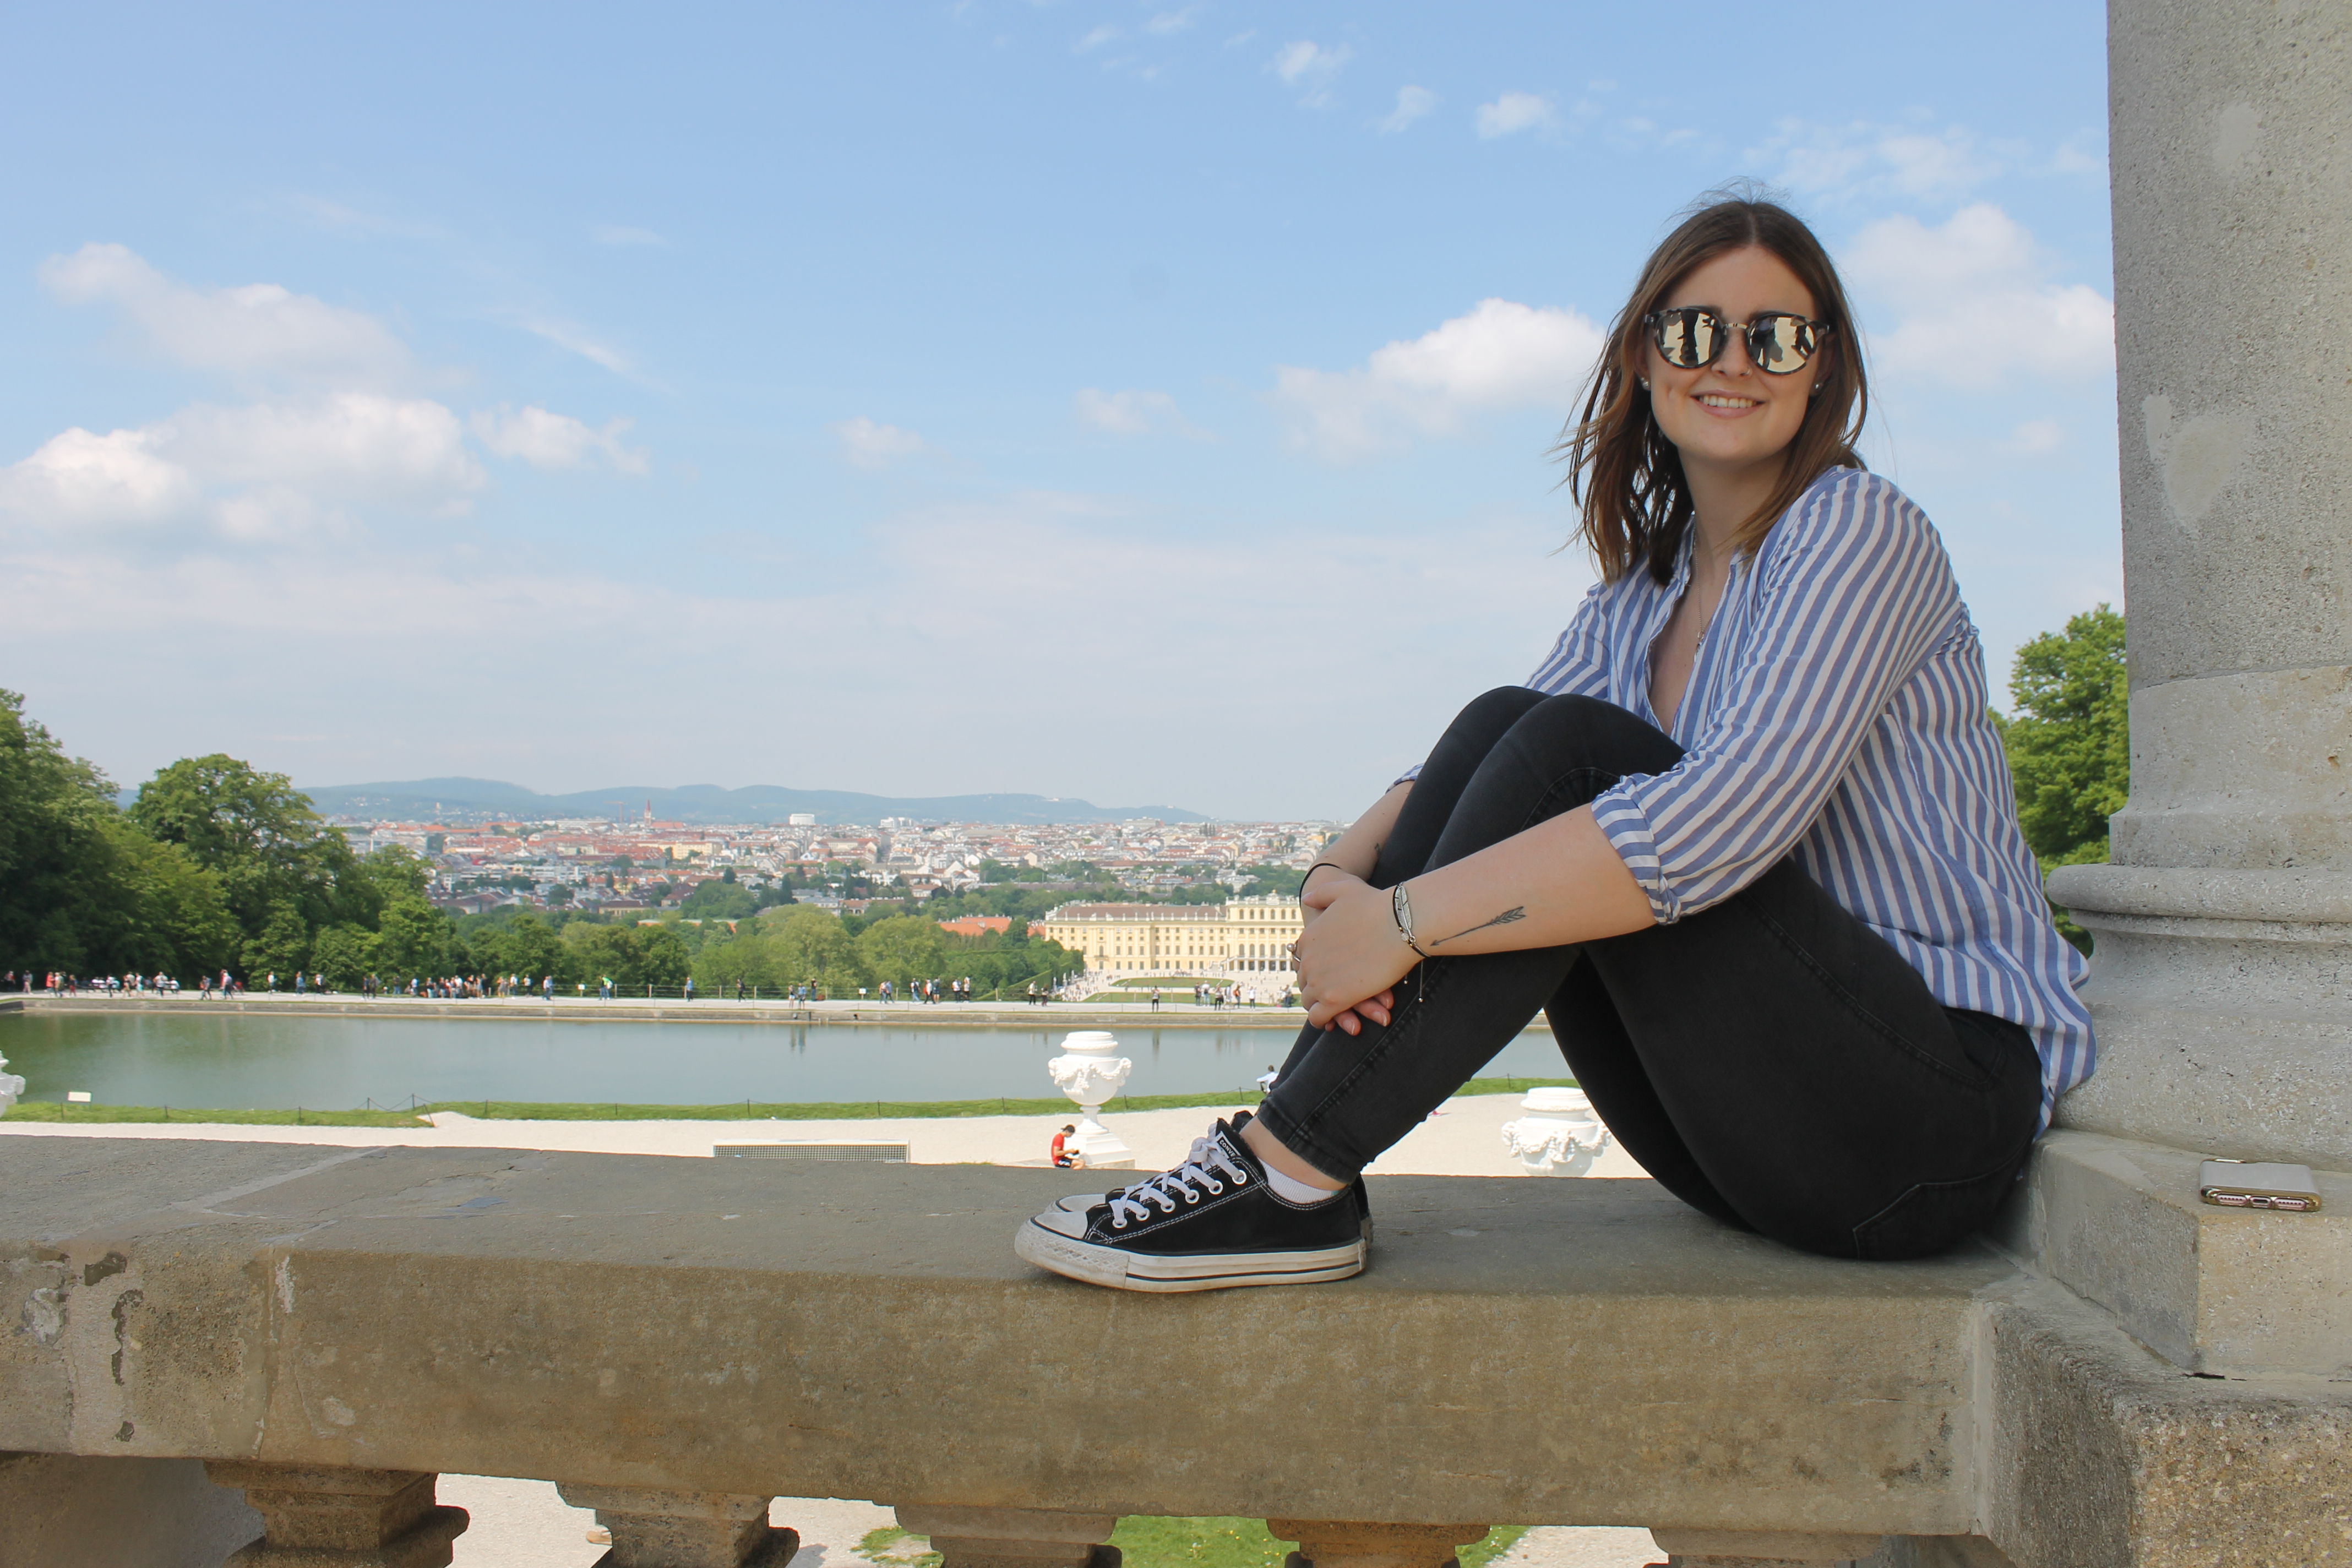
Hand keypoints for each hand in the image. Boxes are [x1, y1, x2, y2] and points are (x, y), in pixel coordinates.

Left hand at [1291, 875, 1417, 1033]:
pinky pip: (1318, 1017)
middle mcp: (1307, 960)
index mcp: (1308, 938)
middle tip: (1335, 993)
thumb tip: (1305, 899)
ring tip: (1336, 1009)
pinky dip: (1324, 1021)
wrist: (1400, 923)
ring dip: (1320, 1006)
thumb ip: (1321, 894)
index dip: (1316, 968)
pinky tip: (1334, 1021)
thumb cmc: (1377, 904)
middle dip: (1318, 988)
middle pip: (1304, 982)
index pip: (1302, 960)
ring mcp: (1318, 980)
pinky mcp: (1333, 999)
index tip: (1329, 973)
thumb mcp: (1343, 889)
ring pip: (1309, 1001)